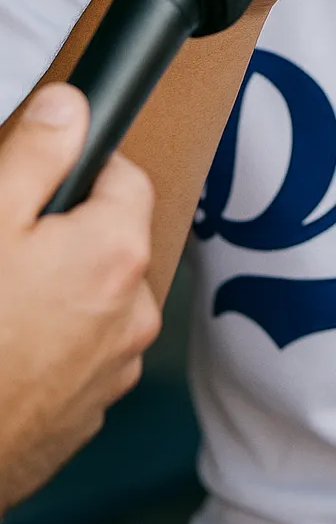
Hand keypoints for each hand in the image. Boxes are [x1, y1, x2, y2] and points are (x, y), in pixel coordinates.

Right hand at [0, 85, 160, 513]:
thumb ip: (38, 153)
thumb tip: (71, 105)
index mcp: (118, 253)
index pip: (127, 177)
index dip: (81, 169)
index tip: (42, 180)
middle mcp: (134, 314)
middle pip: (111, 242)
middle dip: (65, 234)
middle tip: (6, 248)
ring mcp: (111, 373)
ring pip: (94, 302)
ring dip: (58, 293)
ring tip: (0, 303)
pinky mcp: (83, 417)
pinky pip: (76, 357)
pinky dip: (47, 348)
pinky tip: (2, 351)